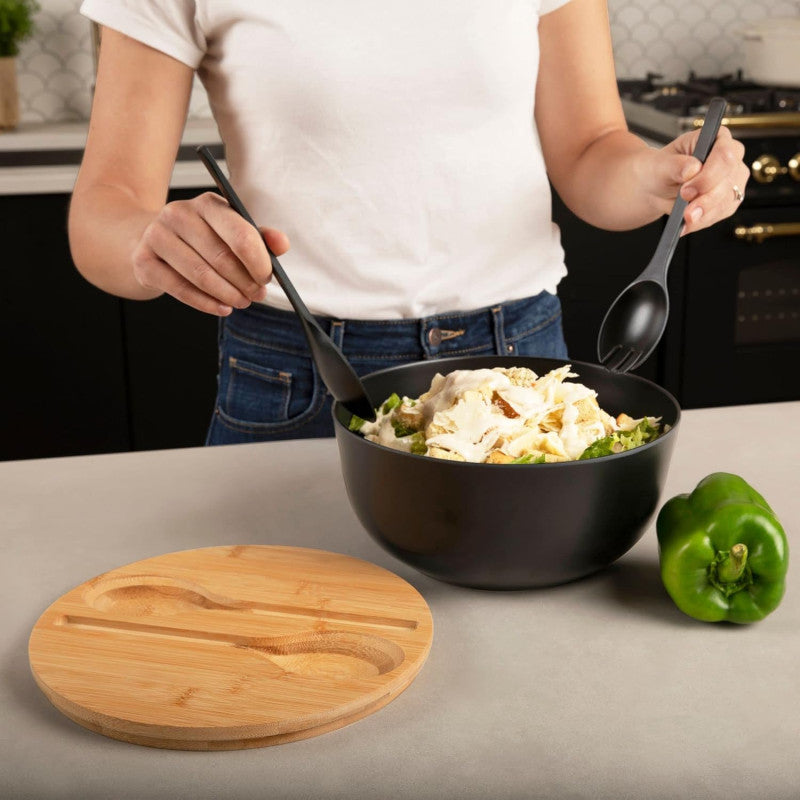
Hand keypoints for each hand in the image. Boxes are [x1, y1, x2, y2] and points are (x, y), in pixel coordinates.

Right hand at [131, 192, 289, 314]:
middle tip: (257, 295)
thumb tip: (282, 244)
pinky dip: (205, 303)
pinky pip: (180, 289)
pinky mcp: (144, 260)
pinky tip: (221, 308)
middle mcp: (179, 214)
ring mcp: (157, 236)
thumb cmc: (200, 238)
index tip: (267, 278)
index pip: (240, 234)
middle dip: (245, 282)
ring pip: (201, 275)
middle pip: (221, 258)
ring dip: (227, 295)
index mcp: (207, 203)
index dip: (258, 261)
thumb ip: (259, 237)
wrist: (148, 239)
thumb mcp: (231, 231)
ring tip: (241, 302)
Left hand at [649, 126, 748, 235]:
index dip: (708, 175)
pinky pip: (721, 213)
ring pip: (727, 200)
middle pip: (729, 180)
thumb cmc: (660, 169)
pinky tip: (688, 223)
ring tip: (685, 219)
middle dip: (705, 199)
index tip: (687, 190)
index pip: (725, 155)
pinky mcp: (729, 200)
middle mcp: (731, 158)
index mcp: (717, 138)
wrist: (656, 187)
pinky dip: (703, 221)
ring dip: (704, 213)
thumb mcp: (660, 164)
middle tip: (684, 210)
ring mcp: (733, 180)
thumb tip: (691, 168)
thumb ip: (675, 164)